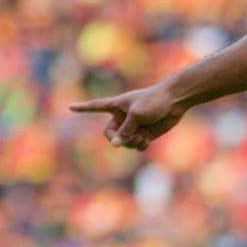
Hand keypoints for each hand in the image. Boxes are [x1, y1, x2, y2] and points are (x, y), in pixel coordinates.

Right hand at [69, 86, 187, 150]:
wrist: (176, 101)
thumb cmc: (155, 101)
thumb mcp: (136, 115)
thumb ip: (125, 130)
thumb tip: (116, 145)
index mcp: (116, 105)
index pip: (95, 106)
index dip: (82, 108)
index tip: (70, 107)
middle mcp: (123, 116)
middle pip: (111, 135)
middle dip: (118, 139)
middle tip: (127, 138)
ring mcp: (134, 125)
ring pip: (125, 142)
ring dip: (131, 142)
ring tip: (141, 136)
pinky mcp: (145, 132)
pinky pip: (136, 145)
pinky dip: (139, 145)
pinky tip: (146, 140)